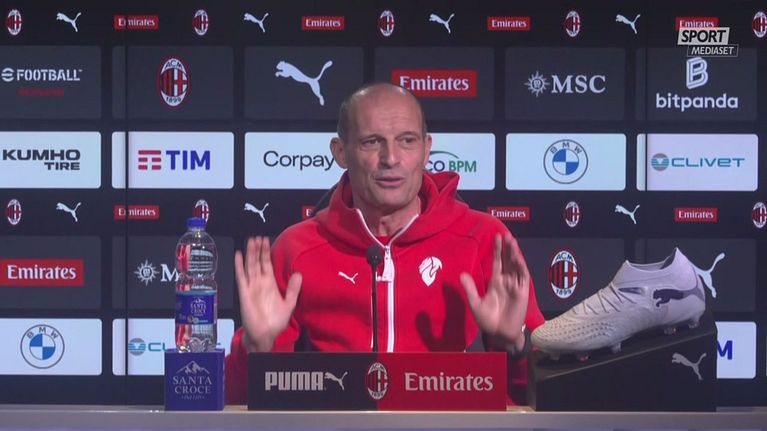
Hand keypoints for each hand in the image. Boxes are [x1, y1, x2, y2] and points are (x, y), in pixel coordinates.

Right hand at [234, 236, 301, 351]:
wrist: (265, 335)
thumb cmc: (275, 322)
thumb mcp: (289, 304)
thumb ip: (293, 289)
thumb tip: (298, 274)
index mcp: (270, 284)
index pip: (267, 264)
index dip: (266, 252)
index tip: (266, 240)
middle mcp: (260, 283)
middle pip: (258, 262)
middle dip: (258, 249)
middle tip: (258, 237)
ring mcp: (251, 287)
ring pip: (250, 266)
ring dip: (250, 254)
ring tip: (250, 241)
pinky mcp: (244, 293)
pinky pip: (241, 277)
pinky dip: (239, 266)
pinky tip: (238, 256)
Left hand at [460, 233, 529, 353]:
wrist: (499, 334)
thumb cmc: (488, 320)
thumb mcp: (475, 303)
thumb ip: (470, 289)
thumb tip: (461, 274)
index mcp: (495, 282)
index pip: (498, 262)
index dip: (498, 250)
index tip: (497, 237)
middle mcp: (506, 281)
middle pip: (508, 261)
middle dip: (507, 248)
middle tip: (505, 234)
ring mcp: (515, 286)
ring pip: (516, 266)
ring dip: (515, 254)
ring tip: (511, 241)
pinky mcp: (522, 292)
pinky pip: (523, 277)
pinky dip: (521, 267)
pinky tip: (517, 258)